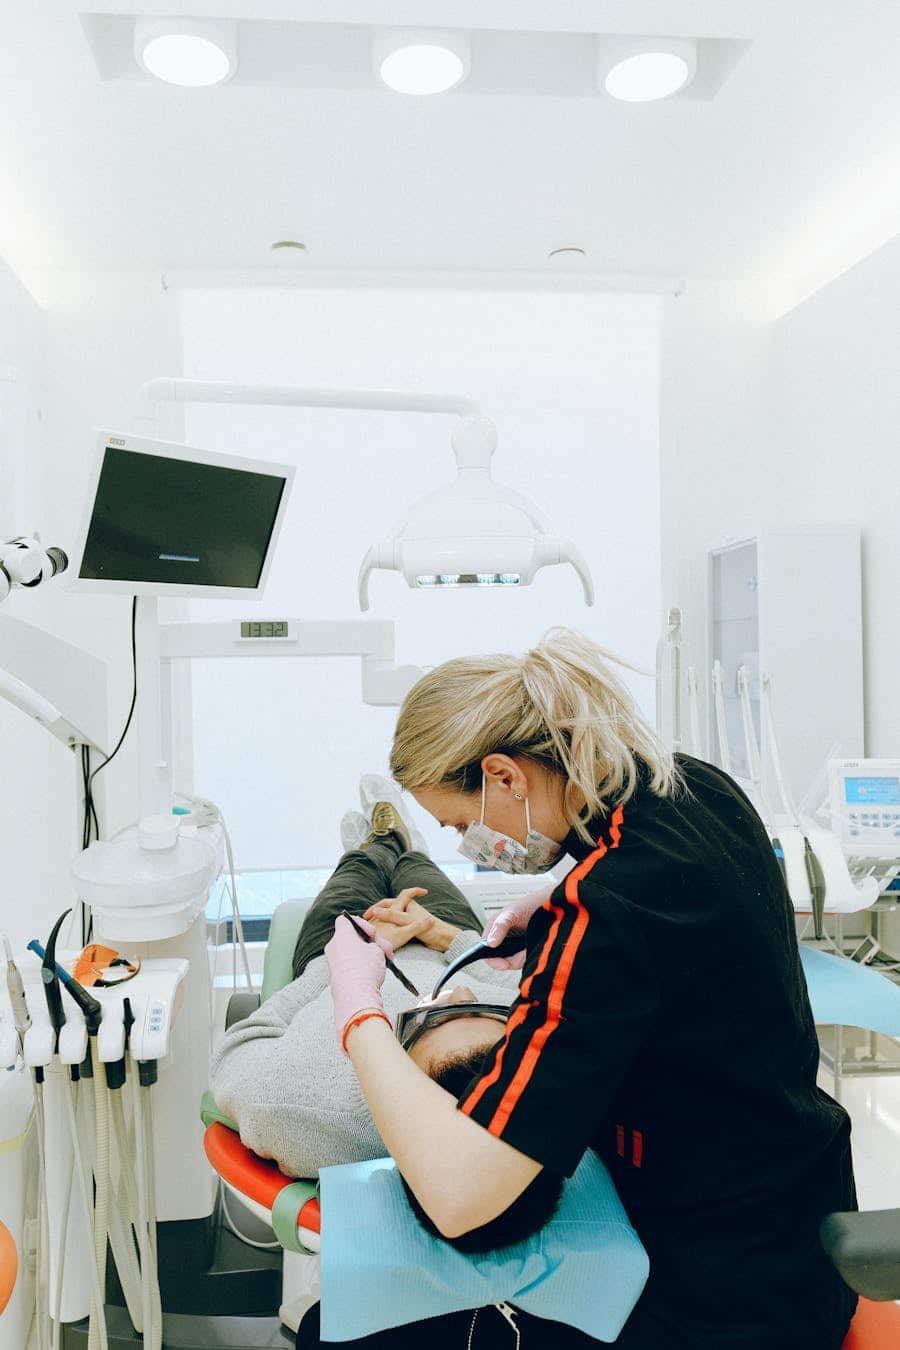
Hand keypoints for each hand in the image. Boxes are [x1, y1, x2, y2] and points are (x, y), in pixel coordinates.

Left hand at [324, 915, 392, 1046]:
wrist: (355, 996)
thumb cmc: (365, 971)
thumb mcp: (378, 950)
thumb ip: (376, 944)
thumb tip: (376, 947)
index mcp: (341, 935)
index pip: (345, 920)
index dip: (361, 923)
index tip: (372, 934)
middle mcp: (334, 947)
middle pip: (352, 938)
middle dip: (369, 942)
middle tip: (383, 949)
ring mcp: (333, 962)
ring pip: (352, 952)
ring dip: (368, 955)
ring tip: (384, 963)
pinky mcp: (336, 975)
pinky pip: (350, 964)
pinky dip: (361, 965)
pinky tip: (375, 972)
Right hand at [364, 888, 460, 953]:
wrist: (444, 939)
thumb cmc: (430, 929)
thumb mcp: (408, 922)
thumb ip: (393, 916)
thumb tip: (376, 911)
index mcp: (406, 905)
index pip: (387, 902)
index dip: (377, 907)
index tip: (369, 914)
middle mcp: (406, 910)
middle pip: (388, 910)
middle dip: (377, 915)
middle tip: (367, 923)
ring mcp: (408, 919)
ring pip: (391, 919)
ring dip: (382, 923)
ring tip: (373, 931)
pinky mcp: (411, 929)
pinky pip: (396, 927)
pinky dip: (389, 930)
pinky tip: (384, 937)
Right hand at [482, 884, 555, 969]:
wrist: (552, 907)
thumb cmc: (530, 904)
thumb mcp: (513, 912)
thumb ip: (500, 925)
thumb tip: (491, 943)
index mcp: (494, 928)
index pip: (484, 950)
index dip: (493, 960)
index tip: (505, 964)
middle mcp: (502, 938)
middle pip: (501, 960)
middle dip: (514, 959)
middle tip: (524, 952)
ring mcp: (513, 945)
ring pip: (514, 962)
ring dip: (523, 957)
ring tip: (530, 945)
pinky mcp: (524, 950)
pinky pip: (523, 960)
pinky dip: (528, 956)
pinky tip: (533, 947)